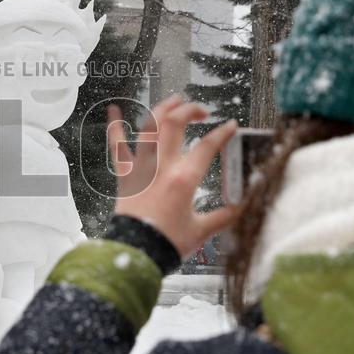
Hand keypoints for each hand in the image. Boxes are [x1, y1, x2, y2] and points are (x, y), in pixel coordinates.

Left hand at [107, 96, 237, 259]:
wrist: (136, 253)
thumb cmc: (166, 244)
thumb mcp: (202, 231)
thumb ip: (224, 216)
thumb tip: (241, 207)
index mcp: (184, 179)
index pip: (207, 146)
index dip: (222, 133)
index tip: (230, 126)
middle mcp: (161, 167)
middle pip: (175, 125)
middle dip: (189, 110)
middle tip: (201, 110)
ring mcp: (141, 168)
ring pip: (149, 128)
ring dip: (162, 109)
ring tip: (174, 100)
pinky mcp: (125, 175)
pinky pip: (118, 147)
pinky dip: (114, 127)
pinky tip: (112, 111)